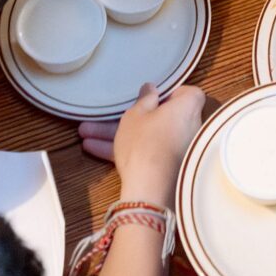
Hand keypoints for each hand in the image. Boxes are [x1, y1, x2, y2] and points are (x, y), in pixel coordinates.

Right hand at [76, 80, 206, 209]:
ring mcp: (180, 149)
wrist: (150, 187)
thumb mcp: (135, 115)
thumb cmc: (144, 142)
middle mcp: (189, 128)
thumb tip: (152, 88)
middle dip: (131, 117)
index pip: (188, 93)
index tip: (152, 97)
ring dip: (118, 135)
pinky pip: (148, 153)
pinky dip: (126, 150)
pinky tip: (93, 150)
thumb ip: (144, 99)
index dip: (171, 93)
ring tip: (85, 134)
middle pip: (160, 117)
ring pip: (148, 136)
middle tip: (106, 117)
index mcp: (187, 108)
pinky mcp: (169, 168)